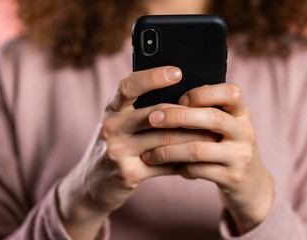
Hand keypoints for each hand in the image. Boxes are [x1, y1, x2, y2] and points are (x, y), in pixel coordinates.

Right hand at [57, 66, 216, 239]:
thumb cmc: (115, 146)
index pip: (128, 86)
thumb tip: (183, 97)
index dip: (152, 77)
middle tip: (213, 114)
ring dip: (194, 139)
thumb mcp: (120, 125)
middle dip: (189, 115)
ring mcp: (118, 151)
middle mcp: (111, 127)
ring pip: (166, 139)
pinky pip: (165, 164)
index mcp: (112, 109)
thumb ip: (141, 111)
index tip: (178, 72)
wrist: (92, 185)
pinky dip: (184, 162)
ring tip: (213, 137)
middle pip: (156, 113)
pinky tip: (197, 159)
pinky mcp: (128, 173)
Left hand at [141, 83, 273, 233]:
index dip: (203, 93)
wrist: (249, 182)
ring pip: (199, 149)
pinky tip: (168, 167)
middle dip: (178, 117)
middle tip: (152, 118)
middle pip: (212, 118)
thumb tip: (166, 102)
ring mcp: (241, 156)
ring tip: (150, 153)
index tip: (180, 99)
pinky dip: (179, 167)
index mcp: (242, 114)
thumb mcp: (225, 126)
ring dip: (169, 150)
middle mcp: (245, 133)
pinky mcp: (232, 178)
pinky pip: (198, 170)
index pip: (231, 92)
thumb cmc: (226, 146)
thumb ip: (205, 113)